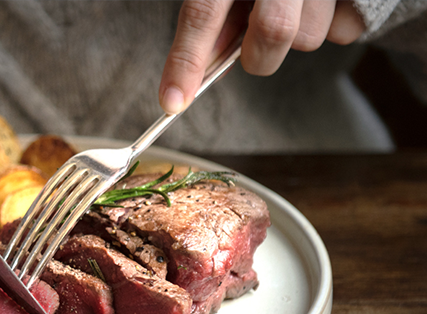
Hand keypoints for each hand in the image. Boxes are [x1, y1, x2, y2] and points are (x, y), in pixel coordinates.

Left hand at [159, 0, 365, 113]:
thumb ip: (216, 12)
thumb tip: (206, 63)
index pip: (202, 12)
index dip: (186, 60)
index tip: (172, 102)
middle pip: (274, 32)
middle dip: (259, 56)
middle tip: (252, 49)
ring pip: (308, 38)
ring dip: (295, 34)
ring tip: (293, 2)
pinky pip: (343, 30)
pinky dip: (330, 24)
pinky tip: (319, 2)